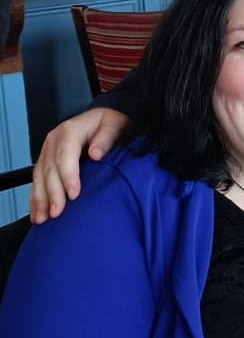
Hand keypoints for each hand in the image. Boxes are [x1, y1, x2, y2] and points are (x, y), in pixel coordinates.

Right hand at [30, 108, 128, 223]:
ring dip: (40, 199)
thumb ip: (105, 139)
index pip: (66, 156)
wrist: (102, 119)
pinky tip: (37, 212)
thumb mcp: (113, 126)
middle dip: (52, 193)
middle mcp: (54, 140)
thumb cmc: (109, 123)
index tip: (74, 194)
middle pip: (50, 169)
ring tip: (42, 218)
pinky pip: (38, 179)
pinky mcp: (46, 160)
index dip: (68, 176)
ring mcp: (48, 150)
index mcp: (70, 131)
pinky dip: (36, 197)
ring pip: (40, 176)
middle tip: (57, 213)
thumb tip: (96, 153)